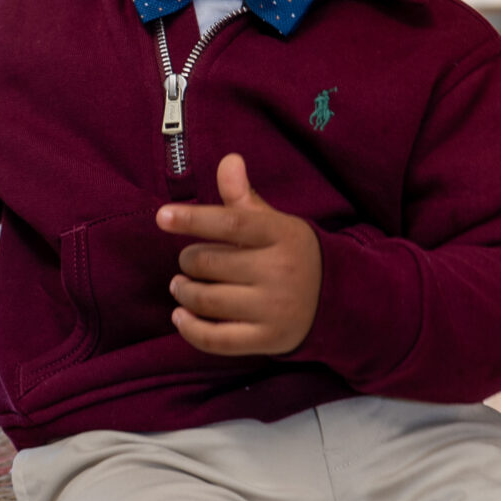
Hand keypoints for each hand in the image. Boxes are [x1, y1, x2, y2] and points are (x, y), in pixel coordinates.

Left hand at [157, 154, 321, 356]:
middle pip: (210, 263)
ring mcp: (274, 309)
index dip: (193, 219)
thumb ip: (243, 197)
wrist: (338, 301)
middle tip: (187, 261)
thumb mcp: (274, 223)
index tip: (162, 217)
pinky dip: (190, 329)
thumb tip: (228, 160)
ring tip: (180, 286)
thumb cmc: (292, 254)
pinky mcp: (268, 340)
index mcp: (281, 235)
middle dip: (188, 261)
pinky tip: (180, 316)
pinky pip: (216, 338)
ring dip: (184, 292)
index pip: (231, 223)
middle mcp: (280, 271)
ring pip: (207, 300)